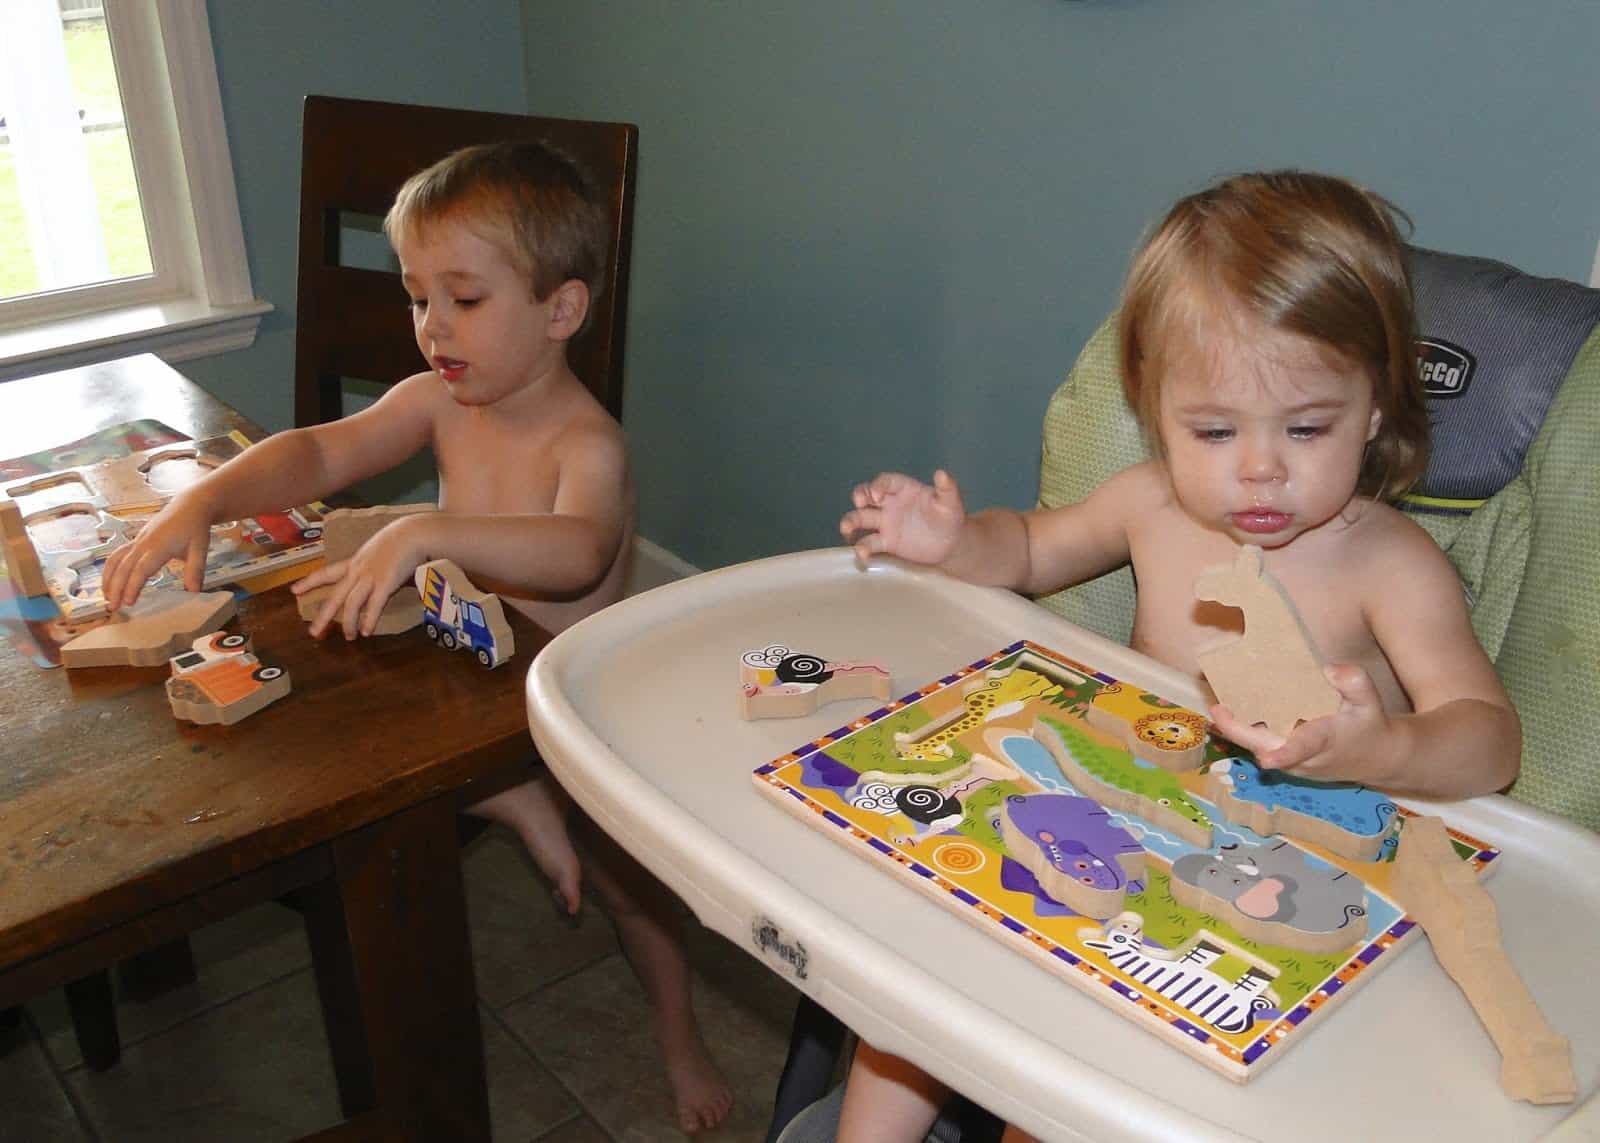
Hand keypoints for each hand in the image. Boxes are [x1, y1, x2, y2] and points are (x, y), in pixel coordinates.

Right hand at [100, 493, 213, 608]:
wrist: (189, 506)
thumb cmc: (195, 528)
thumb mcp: (200, 549)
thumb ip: (196, 570)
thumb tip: (194, 592)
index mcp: (158, 546)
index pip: (141, 569)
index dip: (132, 585)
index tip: (128, 601)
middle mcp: (143, 543)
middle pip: (124, 567)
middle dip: (116, 587)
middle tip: (113, 607)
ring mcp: (137, 540)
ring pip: (116, 559)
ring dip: (108, 578)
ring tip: (107, 597)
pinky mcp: (136, 540)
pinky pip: (118, 554)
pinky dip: (111, 568)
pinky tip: (110, 581)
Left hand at [292, 517, 424, 639]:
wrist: (412, 533)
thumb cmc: (401, 540)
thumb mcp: (380, 551)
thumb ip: (376, 566)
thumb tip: (380, 578)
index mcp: (355, 562)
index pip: (326, 573)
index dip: (309, 582)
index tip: (294, 590)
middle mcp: (358, 571)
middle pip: (336, 596)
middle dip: (323, 615)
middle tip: (314, 632)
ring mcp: (370, 577)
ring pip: (352, 604)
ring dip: (348, 623)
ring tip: (349, 637)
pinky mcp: (385, 583)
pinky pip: (373, 605)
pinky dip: (369, 620)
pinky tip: (367, 631)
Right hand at [839, 469, 965, 565]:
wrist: (950, 544)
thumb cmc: (949, 518)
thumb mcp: (951, 503)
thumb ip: (947, 488)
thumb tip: (942, 473)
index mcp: (904, 489)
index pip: (886, 481)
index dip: (878, 484)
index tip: (876, 494)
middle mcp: (890, 503)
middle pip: (867, 496)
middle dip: (859, 497)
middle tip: (859, 503)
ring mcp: (885, 523)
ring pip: (861, 519)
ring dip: (850, 522)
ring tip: (847, 530)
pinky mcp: (886, 542)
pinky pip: (869, 543)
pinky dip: (862, 549)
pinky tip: (863, 555)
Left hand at [1209, 664, 1396, 785]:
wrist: (1377, 758)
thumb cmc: (1370, 726)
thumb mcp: (1371, 701)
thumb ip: (1354, 682)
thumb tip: (1328, 669)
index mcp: (1325, 741)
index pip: (1303, 748)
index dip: (1285, 755)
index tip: (1267, 760)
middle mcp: (1304, 758)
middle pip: (1266, 749)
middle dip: (1240, 733)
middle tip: (1218, 710)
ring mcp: (1293, 764)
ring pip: (1259, 748)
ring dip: (1238, 731)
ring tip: (1220, 706)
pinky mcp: (1287, 762)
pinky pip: (1262, 747)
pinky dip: (1247, 731)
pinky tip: (1233, 710)